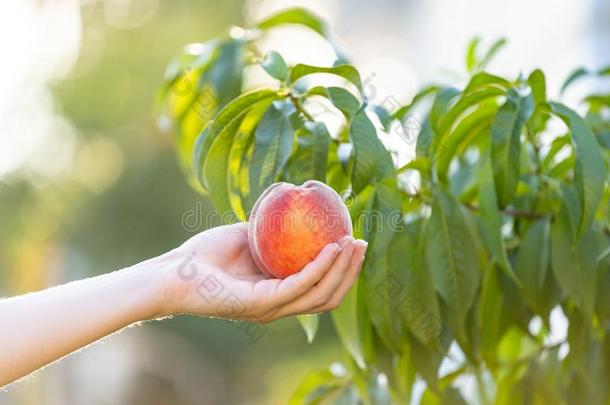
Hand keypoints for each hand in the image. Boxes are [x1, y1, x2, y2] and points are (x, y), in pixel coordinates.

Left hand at [161, 223, 367, 322]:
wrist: (174, 271)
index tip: (353, 240)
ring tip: (354, 242)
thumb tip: (298, 210)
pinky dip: (320, 267)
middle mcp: (279, 305)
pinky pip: (300, 285)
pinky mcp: (261, 304)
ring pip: (320, 294)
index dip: (342, 269)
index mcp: (278, 293)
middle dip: (351, 270)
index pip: (320, 288)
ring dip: (343, 269)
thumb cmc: (205, 254)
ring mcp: (271, 308)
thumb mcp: (248, 236)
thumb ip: (273, 232)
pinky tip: (332, 247)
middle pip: (328, 295)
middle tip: (362, 241)